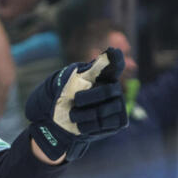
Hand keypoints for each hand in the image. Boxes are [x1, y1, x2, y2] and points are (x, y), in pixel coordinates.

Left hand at [25, 46, 127, 161]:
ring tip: (73, 114)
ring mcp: (117, 105)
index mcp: (103, 74)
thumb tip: (112, 51)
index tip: (113, 52)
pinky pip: (105, 125)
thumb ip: (90, 68)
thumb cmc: (66, 95)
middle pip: (108, 91)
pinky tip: (80, 124)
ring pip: (104, 111)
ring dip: (83, 114)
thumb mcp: (71, 80)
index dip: (116, 59)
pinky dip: (88, 126)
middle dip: (89, 97)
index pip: (115, 64)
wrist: (60, 119)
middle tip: (76, 100)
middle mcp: (114, 88)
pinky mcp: (117, 122)